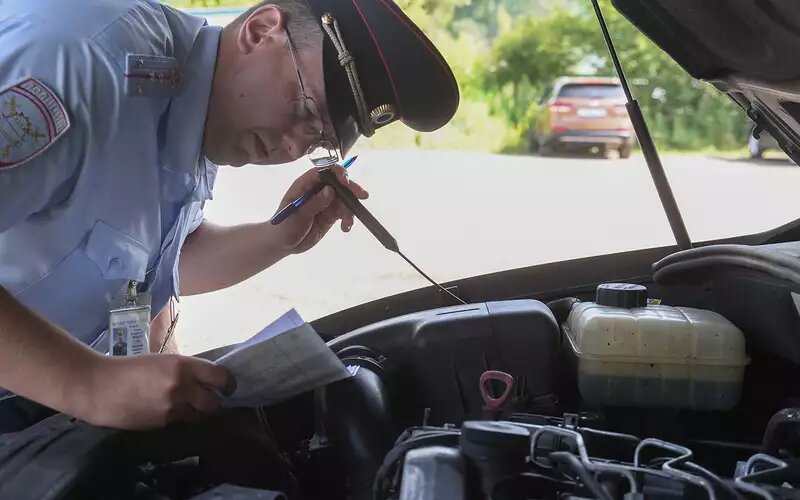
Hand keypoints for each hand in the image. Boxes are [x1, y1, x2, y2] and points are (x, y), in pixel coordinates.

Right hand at [78, 354, 235, 429]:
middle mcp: (181, 386)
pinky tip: (171, 414)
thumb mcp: (163, 361)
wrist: (100, 388)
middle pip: (214, 402)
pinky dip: (181, 420)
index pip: (220, 377)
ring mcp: (172, 408)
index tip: (227, 387)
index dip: (228, 384)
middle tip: (209, 401)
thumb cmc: (130, 369)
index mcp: (183, 366)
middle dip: (214, 403)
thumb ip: (185, 371)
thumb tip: (205, 380)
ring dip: (198, 414)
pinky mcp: (162, 423)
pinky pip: (182, 423)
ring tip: (188, 408)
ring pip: (200, 416)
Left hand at [272, 165, 368, 254]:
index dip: (337, 173)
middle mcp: (318, 190)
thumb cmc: (284, 226)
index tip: (346, 182)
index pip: (324, 171)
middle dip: (351, 189)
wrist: (282, 244)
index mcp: (306, 184)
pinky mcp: (331, 215)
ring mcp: (326, 202)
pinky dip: (348, 219)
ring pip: (344, 198)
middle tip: (363, 196)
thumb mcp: (297, 215)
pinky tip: (345, 228)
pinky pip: (344, 212)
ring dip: (351, 208)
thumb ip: (314, 203)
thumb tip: (331, 190)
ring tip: (348, 222)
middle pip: (338, 183)